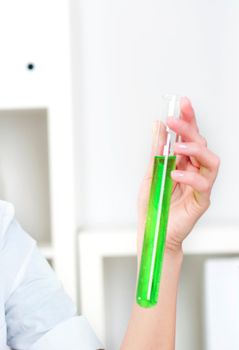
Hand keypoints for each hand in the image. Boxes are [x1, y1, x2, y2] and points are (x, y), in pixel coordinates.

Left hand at [137, 97, 219, 253]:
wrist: (152, 232)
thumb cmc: (153, 206)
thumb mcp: (150, 173)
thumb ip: (157, 151)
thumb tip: (158, 126)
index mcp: (183, 162)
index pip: (190, 137)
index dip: (189, 119)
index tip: (182, 104)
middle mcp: (194, 171)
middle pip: (201, 143)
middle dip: (189, 129)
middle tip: (175, 121)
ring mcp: (200, 185)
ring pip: (210, 160)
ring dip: (194, 149)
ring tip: (177, 148)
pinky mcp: (201, 201)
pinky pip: (203, 184)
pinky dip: (190, 175)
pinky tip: (176, 173)